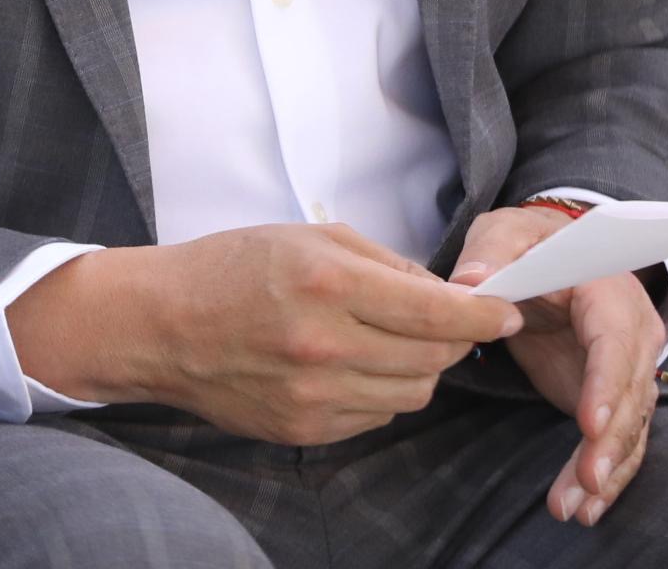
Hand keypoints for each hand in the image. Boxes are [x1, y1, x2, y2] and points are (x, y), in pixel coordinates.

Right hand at [7, 224, 523, 446]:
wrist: (161, 325)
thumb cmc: (232, 268)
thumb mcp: (311, 237)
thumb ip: (385, 264)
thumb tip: (446, 293)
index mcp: (328, 284)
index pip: (436, 313)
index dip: (483, 315)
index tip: (506, 311)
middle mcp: (324, 345)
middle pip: (433, 359)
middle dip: (456, 340)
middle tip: (451, 321)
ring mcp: (313, 395)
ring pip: (412, 394)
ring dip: (421, 368)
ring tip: (396, 340)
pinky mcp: (304, 430)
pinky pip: (376, 416)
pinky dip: (383, 391)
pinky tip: (358, 364)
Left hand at [452, 205, 665, 528]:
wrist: (556, 254)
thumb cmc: (529, 243)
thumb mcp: (503, 233)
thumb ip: (490, 254)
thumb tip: (468, 284)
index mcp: (608, 291)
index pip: (614, 340)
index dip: (606, 383)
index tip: (590, 423)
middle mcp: (631, 332)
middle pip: (632, 392)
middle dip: (610, 440)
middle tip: (584, 481)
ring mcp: (627, 368)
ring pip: (630, 425)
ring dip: (607, 469)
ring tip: (573, 507)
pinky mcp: (613, 396)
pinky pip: (620, 440)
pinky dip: (606, 475)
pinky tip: (583, 508)